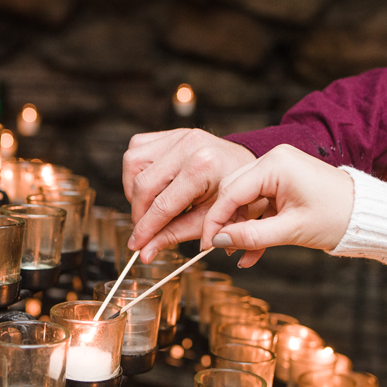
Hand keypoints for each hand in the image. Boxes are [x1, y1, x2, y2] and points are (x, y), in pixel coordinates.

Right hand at [122, 128, 255, 261]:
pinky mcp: (173, 133)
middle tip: (144, 230)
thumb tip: (145, 253)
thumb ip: (175, 236)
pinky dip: (137, 170)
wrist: (253, 169)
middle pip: (142, 184)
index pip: (162, 204)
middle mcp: (189, 146)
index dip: (145, 229)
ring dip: (134, 189)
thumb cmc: (238, 195)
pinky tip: (152, 187)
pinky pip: (138, 148)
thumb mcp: (210, 221)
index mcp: (204, 167)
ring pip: (133, 162)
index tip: (136, 245)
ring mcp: (180, 135)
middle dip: (139, 213)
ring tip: (149, 206)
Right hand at [201, 144, 354, 267]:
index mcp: (275, 164)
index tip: (206, 244)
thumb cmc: (337, 217)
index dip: (215, 220)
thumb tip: (218, 241)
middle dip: (226, 223)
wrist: (367, 214)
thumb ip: (251, 235)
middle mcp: (274, 160)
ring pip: (243, 199)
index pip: (231, 191)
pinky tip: (251, 253)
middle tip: (222, 250)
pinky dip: (255, 226)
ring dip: (241, 228)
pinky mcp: (282, 182)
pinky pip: (258, 203)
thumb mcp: (291, 231)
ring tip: (241, 255)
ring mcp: (278, 170)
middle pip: (232, 192)